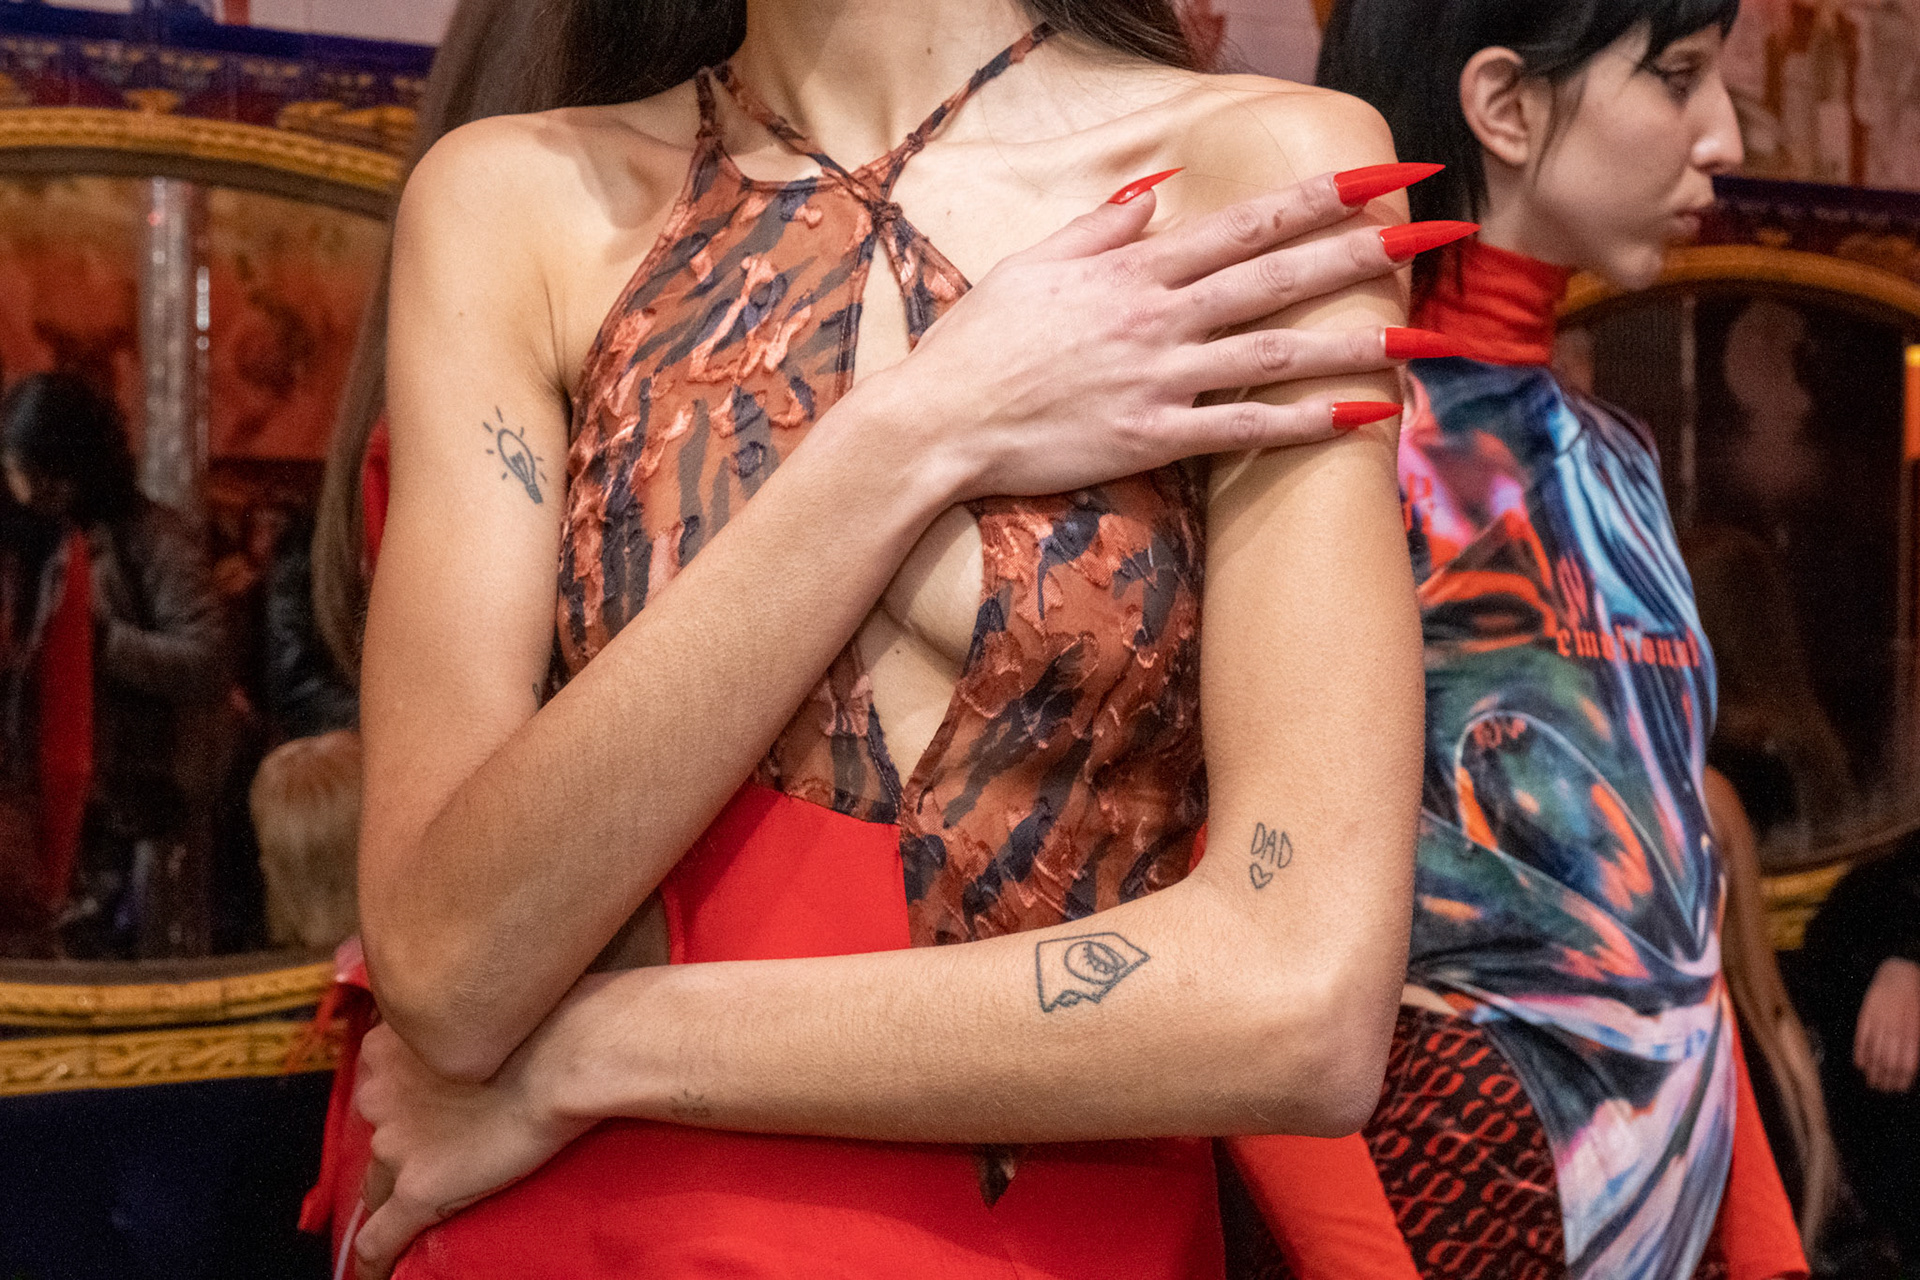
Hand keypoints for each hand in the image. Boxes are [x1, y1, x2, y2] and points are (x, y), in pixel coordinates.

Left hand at [350, 1020, 590, 1278]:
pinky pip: (379, 1238)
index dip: (402, 1106)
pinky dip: (376, 1259)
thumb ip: (456, 1025)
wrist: (562, 1056)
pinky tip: (376, 1273)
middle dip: (399, 1146)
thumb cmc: (542, 1021)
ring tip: (415, 1207)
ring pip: (377, 1184)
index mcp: (389, 1047)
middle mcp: (379, 1093)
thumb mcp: (478, 1010)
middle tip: (438, 1150)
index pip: (381, 1088)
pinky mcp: (419, 1190)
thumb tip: (477, 1029)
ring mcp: (395, 1145)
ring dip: (394, 1194)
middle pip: (377, 1134)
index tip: (421, 1114)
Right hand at [859, 167, 1448, 502]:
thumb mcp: (1034, 264)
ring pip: (1274, 351)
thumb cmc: (979, 342)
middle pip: (1278, 275)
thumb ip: (1102, 229)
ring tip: (1423, 336)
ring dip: (1354, 341)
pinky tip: (1359, 418)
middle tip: (1434, 234)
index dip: (1323, 197)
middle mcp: (1158, 316)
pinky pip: (1240, 430)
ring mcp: (1158, 379)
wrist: (938, 420)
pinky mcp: (1149, 438)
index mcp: (1135, 269)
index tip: (1384, 179)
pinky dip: (1301, 423)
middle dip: (1363, 249)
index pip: (1248, 222)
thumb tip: (1156, 194)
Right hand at [1854, 956, 1919, 1093]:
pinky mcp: (1866, 1015)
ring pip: (1875, 1053)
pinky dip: (1860, 1053)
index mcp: (1913, 1032)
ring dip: (1873, 1071)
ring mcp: (1879, 1023)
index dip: (1903, 1079)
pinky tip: (1860, 1064)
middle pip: (1889, 1062)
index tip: (1899, 1088)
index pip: (1907, 1064)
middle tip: (1884, 1089)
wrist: (1900, 972)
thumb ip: (1917, 1041)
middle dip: (1887, 1079)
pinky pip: (1862, 1038)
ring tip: (1872, 1082)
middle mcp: (1896, 1030)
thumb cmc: (1916, 998)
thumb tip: (1914, 1066)